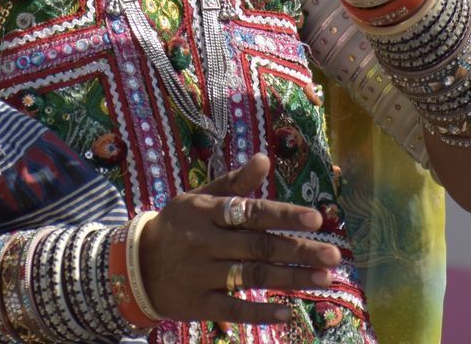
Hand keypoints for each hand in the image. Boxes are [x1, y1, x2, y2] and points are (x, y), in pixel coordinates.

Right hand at [138, 153, 342, 325]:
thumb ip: (233, 182)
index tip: (316, 219)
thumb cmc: (177, 225)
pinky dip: (261, 312)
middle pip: (258, 246)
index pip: (251, 212)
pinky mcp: (199, 304)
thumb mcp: (198, 198)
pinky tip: (288, 311)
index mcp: (207, 212)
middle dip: (299, 251)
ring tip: (323, 279)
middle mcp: (206, 242)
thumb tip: (264, 158)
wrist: (136, 265)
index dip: (284, 215)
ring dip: (290, 278)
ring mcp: (202, 275)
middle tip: (334, 256)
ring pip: (252, 277)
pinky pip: (234, 308)